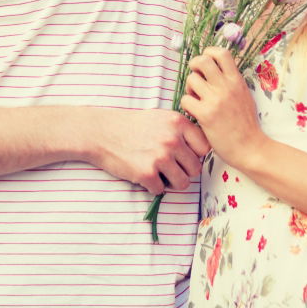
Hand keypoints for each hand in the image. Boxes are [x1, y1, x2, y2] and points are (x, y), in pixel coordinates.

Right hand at [90, 109, 209, 195]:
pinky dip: (153, 186)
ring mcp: (160, 157)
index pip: (204, 148)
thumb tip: (202, 150)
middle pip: (195, 169)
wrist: (101, 132)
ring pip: (183, 183)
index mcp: (178, 123)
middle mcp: (172, 139)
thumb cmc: (132, 125)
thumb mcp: (161, 117)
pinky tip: (144, 175)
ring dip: (172, 182)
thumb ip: (181, 130)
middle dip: (184, 171)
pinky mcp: (147, 173)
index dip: (195, 155)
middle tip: (169, 167)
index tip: (184, 156)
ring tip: (159, 173)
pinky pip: (161, 190)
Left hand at [180, 46, 264, 171]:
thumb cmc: (246, 124)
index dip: (209, 52)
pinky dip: (187, 105)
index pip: (222, 53)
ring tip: (196, 98)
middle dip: (194, 65)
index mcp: (237, 80)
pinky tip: (194, 111)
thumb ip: (232, 82)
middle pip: (203, 60)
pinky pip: (186, 100)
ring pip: (191, 79)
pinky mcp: (206, 115)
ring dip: (190, 88)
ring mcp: (215, 100)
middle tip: (196, 76)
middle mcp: (226, 86)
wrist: (250, 148)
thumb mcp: (244, 96)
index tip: (206, 60)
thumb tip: (216, 70)